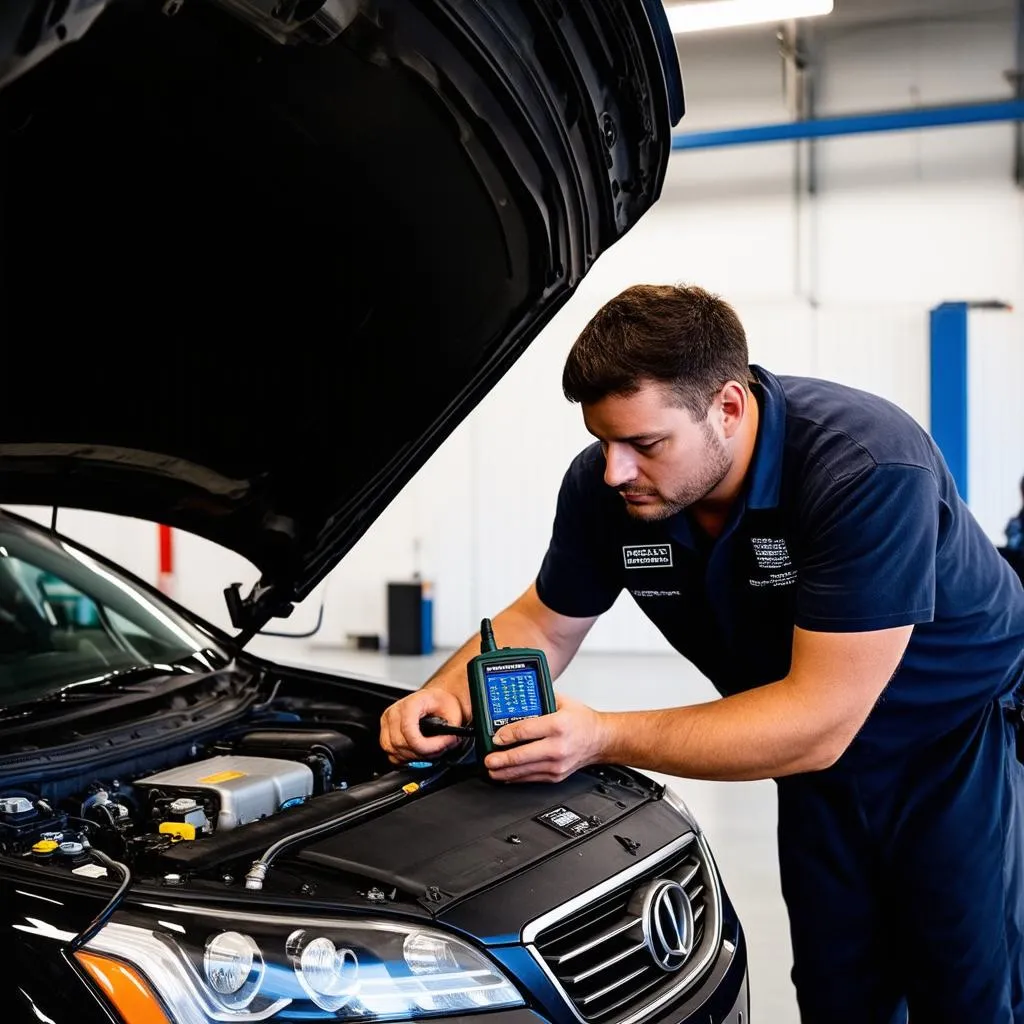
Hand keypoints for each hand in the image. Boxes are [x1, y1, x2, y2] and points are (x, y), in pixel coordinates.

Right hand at [380, 687, 467, 764]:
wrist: (435, 700)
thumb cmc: (441, 703)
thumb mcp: (453, 713)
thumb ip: (450, 731)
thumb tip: (447, 744)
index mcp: (410, 704)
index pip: (409, 731)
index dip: (425, 746)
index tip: (440, 747)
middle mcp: (394, 712)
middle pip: (400, 743)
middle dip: (422, 752)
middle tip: (439, 749)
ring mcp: (387, 723)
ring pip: (394, 750)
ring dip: (414, 756)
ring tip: (430, 751)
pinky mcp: (385, 733)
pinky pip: (391, 754)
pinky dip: (405, 758)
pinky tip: (419, 753)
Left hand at [484, 693, 608, 783]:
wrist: (601, 739)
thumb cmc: (582, 720)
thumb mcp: (562, 701)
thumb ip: (540, 699)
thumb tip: (517, 700)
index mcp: (558, 725)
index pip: (526, 731)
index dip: (507, 735)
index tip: (495, 737)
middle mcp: (557, 747)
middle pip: (521, 755)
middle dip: (500, 759)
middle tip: (487, 759)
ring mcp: (557, 764)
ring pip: (524, 771)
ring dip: (505, 771)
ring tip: (491, 770)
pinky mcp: (556, 775)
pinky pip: (532, 778)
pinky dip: (516, 778)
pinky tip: (506, 775)